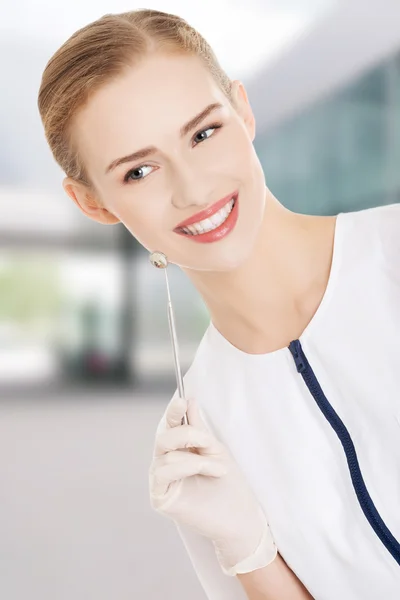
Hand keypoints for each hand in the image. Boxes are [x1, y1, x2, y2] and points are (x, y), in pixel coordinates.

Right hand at [149, 393, 277, 575]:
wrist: (240, 517)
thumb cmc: (229, 485)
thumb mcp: (215, 450)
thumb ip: (198, 428)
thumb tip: (189, 401)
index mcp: (177, 452)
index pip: (168, 427)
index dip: (172, 412)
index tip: (182, 401)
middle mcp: (164, 464)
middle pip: (163, 438)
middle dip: (187, 434)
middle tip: (208, 442)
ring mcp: (160, 481)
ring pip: (166, 453)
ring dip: (198, 457)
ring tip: (218, 468)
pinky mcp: (160, 497)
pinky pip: (164, 471)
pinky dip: (189, 466)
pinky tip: (209, 472)